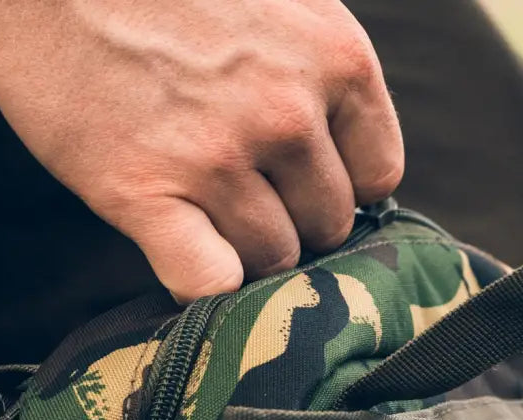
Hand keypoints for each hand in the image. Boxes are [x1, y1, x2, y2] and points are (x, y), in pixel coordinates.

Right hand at [0, 0, 403, 299]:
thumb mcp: (277, 2)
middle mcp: (287, 111)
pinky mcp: (145, 193)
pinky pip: (209, 286)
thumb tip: (339, 161)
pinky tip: (182, 254)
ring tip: (196, 200)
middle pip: (326, 227)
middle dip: (290, 219)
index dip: (337, 187)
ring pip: (271, 260)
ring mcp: (217, 156)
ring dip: (240, 250)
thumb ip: (318, 77)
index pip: (377, 178)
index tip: (298, 179)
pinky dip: (202, 288)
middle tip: (237, 189)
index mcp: (335, 57)